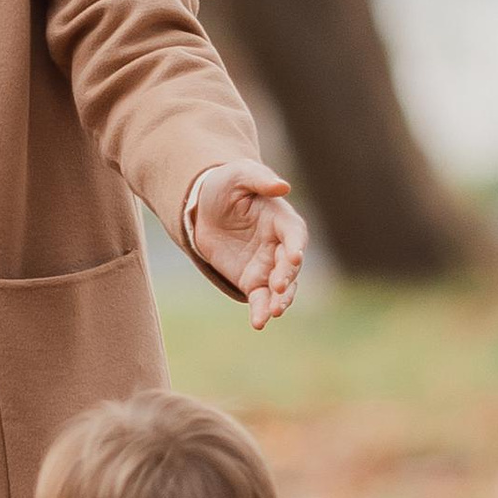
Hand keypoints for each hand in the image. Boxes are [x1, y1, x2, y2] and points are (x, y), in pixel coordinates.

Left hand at [186, 160, 305, 328]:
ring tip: (273, 312)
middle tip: (278, 288)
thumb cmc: (224, 185)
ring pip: (281, 288)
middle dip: (287, 277)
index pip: (295, 233)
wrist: (202, 207)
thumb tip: (283, 186)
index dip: (295, 245)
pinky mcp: (252, 281)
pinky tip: (259, 322)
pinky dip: (261, 311)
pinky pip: (260, 299)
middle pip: (290, 265)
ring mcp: (268, 266)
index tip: (294, 257)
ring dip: (280, 301)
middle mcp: (280, 245)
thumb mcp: (237, 175)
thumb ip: (259, 179)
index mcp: (281, 219)